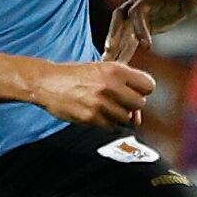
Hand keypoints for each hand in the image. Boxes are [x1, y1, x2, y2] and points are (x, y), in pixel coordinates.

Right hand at [28, 60, 155, 127]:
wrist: (48, 82)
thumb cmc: (75, 75)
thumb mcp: (101, 69)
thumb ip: (124, 85)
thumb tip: (138, 116)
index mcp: (115, 70)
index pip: (149, 85)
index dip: (142, 91)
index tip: (133, 93)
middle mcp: (110, 86)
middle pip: (140, 104)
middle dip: (131, 105)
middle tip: (117, 101)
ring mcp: (101, 103)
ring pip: (126, 118)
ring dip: (118, 116)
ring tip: (104, 107)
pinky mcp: (91, 117)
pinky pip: (110, 127)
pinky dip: (106, 123)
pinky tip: (95, 113)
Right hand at [104, 0, 196, 62]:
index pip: (137, 12)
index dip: (139, 29)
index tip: (146, 46)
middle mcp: (137, 5)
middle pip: (120, 22)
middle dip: (114, 36)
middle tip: (109, 52)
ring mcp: (136, 17)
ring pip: (121, 34)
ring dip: (114, 47)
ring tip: (106, 63)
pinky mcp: (140, 28)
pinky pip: (128, 41)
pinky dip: (122, 53)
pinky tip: (118, 67)